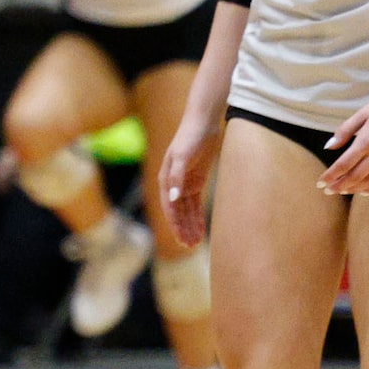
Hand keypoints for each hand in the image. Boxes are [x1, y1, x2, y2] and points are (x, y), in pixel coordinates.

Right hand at [159, 111, 222, 248]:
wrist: (203, 122)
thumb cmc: (190, 137)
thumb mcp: (182, 156)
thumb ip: (176, 177)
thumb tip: (172, 199)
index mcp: (165, 179)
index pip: (170, 207)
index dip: (175, 224)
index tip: (182, 239)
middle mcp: (173, 184)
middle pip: (177, 212)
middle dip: (183, 229)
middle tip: (190, 246)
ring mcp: (185, 183)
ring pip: (187, 210)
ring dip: (190, 225)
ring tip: (196, 242)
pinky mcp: (197, 180)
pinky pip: (196, 203)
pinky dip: (198, 215)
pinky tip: (202, 228)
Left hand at [318, 83, 368, 196]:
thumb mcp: (362, 113)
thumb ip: (344, 131)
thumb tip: (328, 147)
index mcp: (366, 140)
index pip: (343, 164)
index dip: (330, 176)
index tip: (320, 183)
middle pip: (355, 176)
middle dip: (339, 186)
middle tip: (328, 191)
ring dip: (355, 189)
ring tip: (343, 191)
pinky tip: (366, 191)